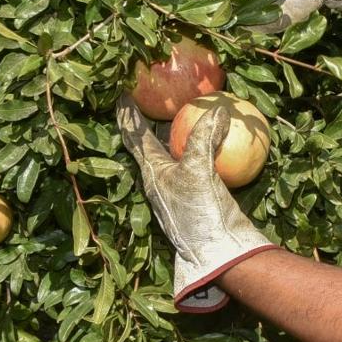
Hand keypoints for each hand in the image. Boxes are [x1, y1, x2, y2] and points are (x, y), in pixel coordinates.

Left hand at [116, 94, 276, 312]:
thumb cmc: (199, 213)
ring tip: (181, 112)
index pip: (134, 136)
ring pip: (173, 152)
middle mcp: (161, 178)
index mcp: (152, 172)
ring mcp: (179, 187)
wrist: (218, 250)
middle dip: (149, 120)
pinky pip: (197, 161)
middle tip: (154, 97)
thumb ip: (204, 138)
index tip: (123, 91)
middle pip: (150, 142)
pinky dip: (203, 145)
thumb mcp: (199, 171)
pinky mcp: (199, 193)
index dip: (128, 114)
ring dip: (175, 132)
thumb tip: (217, 110)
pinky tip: (219, 138)